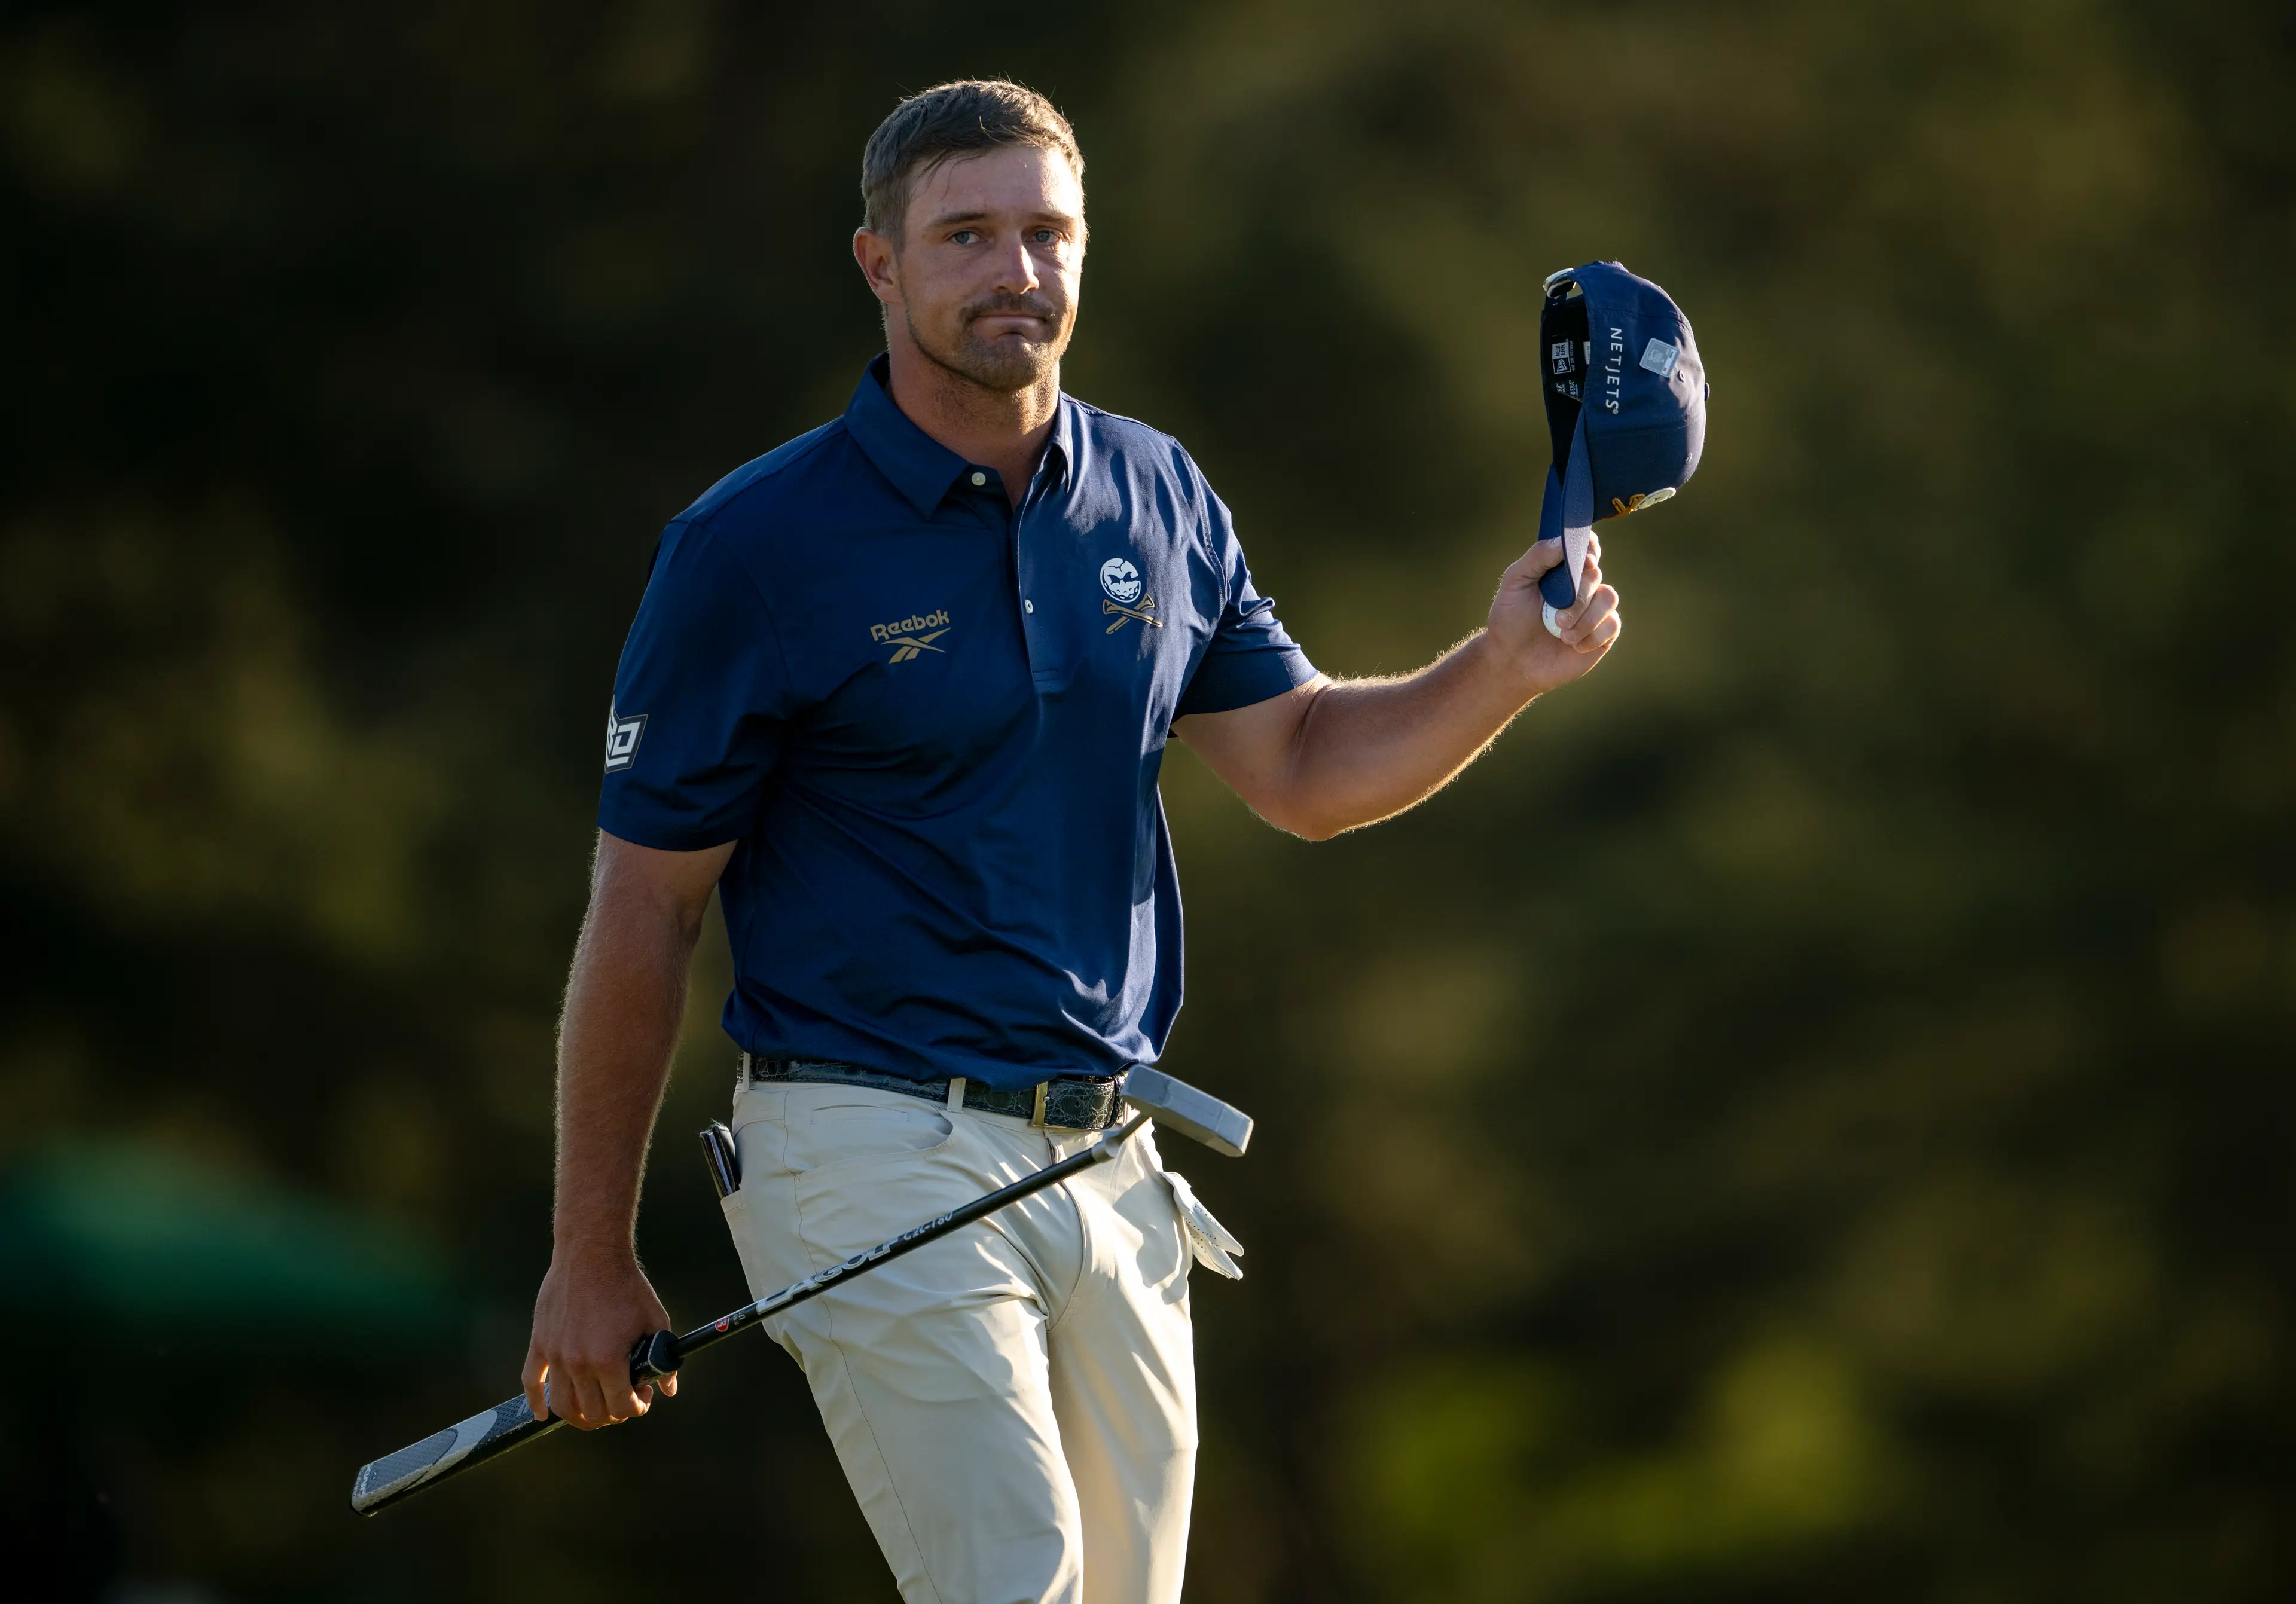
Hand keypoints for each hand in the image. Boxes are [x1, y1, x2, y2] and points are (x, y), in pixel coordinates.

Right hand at [522, 1246, 676, 1427]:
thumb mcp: (655, 1321)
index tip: (641, 1398)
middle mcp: (579, 1363)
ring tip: (593, 1412)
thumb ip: (662, 1359)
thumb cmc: (626, 1286)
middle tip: (621, 1402)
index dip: (636, 1408)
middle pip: (592, 1412)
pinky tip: (542, 1413)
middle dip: (612, 1414)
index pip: (621, 1406)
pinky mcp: (540, 1343)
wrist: (591, 1254)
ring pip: (563, 1405)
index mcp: (609, 1359)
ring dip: (579, 1417)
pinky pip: (531, 1382)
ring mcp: (556, 1355)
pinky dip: (535, 1403)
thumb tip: (668, 1388)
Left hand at [1485, 533, 1619, 694]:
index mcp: (1563, 569)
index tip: (1584, 560)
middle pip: (1596, 575)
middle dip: (1579, 597)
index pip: (1586, 548)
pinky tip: (1573, 646)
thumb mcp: (1515, 581)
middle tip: (1558, 618)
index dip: (1590, 549)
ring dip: (1586, 619)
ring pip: (1609, 598)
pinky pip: (1612, 625)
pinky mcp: (1602, 634)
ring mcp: (1594, 609)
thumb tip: (1562, 541)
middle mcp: (1582, 586)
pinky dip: (1593, 635)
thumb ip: (1537, 557)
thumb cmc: (1510, 618)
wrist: (1512, 660)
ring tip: (1563, 635)